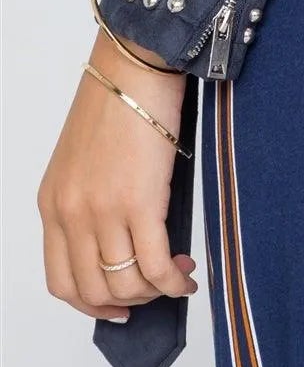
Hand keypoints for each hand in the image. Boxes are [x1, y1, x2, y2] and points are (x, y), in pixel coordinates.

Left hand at [37, 28, 197, 325]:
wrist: (136, 62)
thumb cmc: (120, 99)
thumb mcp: (86, 159)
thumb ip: (92, 202)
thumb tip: (124, 242)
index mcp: (53, 203)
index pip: (61, 281)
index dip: (92, 304)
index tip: (119, 304)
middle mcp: (71, 213)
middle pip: (94, 291)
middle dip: (130, 301)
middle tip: (157, 289)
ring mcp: (102, 211)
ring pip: (126, 284)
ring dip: (155, 292)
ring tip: (177, 275)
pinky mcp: (139, 202)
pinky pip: (155, 266)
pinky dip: (174, 282)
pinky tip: (188, 275)